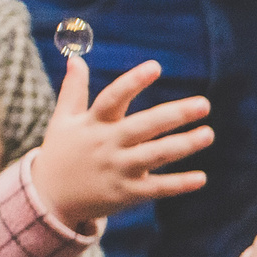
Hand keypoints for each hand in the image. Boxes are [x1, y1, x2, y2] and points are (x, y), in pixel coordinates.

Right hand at [33, 59, 212, 227]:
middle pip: (144, 126)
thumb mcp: (62, 120)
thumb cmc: (60, 153)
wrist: (49, 199)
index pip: (113, 98)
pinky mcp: (127, 193)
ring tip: (208, 134)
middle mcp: (107, 145)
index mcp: (93, 124)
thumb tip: (75, 58)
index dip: (133, 82)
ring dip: (184, 145)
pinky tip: (202, 178)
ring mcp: (118, 170)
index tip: (156, 66)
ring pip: (155, 155)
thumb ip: (73, 89)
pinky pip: (157, 188)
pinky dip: (179, 184)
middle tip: (204, 104)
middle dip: (174, 115)